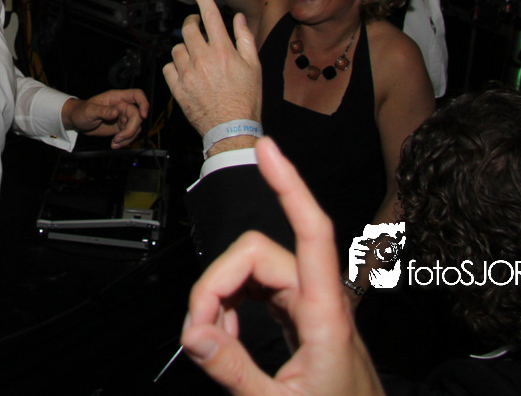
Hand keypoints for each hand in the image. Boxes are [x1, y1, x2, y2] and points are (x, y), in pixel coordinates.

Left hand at [63, 89, 148, 147]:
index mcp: (116, 98)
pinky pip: (130, 135)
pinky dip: (125, 141)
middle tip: (119, 138)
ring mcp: (122, 117)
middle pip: (138, 116)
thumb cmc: (81, 111)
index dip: (143, 104)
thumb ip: (103, 111)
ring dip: (127, 138)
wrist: (77, 121)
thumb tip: (116, 112)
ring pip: (135, 127)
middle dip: (131, 129)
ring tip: (114, 142)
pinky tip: (115, 144)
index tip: (143, 115)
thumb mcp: (89, 111)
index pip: (137, 95)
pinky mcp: (121, 127)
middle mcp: (122, 106)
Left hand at [163, 0, 261, 145]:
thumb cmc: (246, 100)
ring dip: (184, 49)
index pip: (211, 15)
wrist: (231, 129)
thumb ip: (245, 39)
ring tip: (195, 58)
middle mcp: (203, 59)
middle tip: (196, 27)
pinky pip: (168, 68)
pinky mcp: (177, 88)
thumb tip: (238, 18)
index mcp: (224, 51)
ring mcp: (188, 73)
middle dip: (191, 24)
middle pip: (189, 29)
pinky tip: (186, 74)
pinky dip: (175, 67)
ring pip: (177, 48)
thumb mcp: (254, 67)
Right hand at [180, 137, 383, 395]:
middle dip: (217, 284)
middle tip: (198, 336)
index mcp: (327, 316)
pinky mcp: (303, 320)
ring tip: (212, 343)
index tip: (268, 151)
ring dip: (223, 297)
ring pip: (254, 272)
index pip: (313, 232)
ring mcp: (312, 309)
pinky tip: (228, 338)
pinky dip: (234, 308)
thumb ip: (234, 369)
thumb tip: (193, 333)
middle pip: (259, 255)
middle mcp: (321, 302)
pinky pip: (260, 292)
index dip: (290, 186)